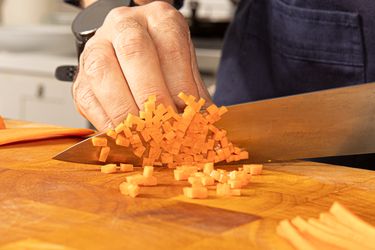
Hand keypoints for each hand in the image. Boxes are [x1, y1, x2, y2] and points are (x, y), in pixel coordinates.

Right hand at [72, 2, 211, 130]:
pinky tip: (123, 135)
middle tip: (165, 128)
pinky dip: (106, 122)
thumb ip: (191, 93)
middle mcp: (125, 25)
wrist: (126, 48)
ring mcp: (97, 47)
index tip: (188, 116)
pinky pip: (88, 99)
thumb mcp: (184, 67)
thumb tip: (201, 124)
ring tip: (145, 135)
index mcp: (159, 18)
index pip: (171, 48)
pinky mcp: (81, 76)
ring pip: (104, 73)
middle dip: (152, 98)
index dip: (180, 87)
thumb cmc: (159, 59)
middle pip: (135, 53)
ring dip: (126, 111)